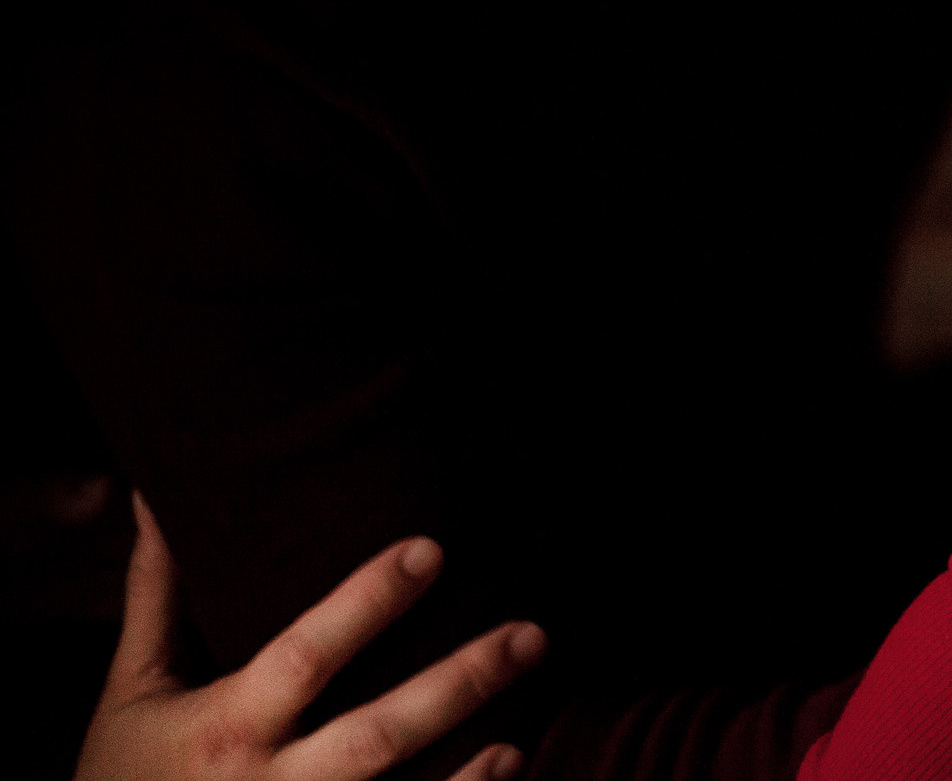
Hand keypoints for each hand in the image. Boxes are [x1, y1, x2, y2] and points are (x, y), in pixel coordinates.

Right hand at [76, 494, 545, 780]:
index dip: (368, 604)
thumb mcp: (135, 689)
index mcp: (225, 727)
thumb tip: (156, 496)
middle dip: (457, 685)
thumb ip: (159, 597)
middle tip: (531, 633)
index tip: (432, 548)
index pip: (307, 656)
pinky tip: (512, 764)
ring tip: (527, 722)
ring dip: (470, 770)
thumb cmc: (124, 774)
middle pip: (376, 737)